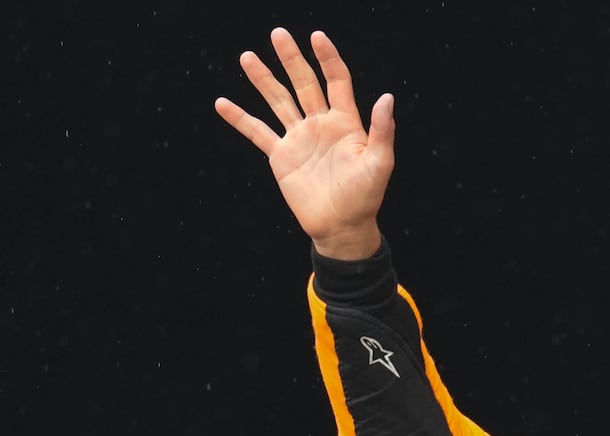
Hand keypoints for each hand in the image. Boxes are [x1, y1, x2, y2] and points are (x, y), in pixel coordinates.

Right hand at [215, 28, 394, 258]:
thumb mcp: (379, 164)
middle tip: (278, 34)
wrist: (341, 226)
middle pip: (304, 83)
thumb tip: (387, 97)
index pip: (336, 81)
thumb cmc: (365, 197)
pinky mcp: (281, 156)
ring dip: (263, 79)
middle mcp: (320, 124)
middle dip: (291, 58)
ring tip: (247, 57)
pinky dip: (239, 118)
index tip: (317, 37)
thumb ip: (382, 131)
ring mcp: (298, 138)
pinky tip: (222, 103)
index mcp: (345, 122)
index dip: (328, 58)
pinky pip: (257, 132)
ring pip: (278, 101)